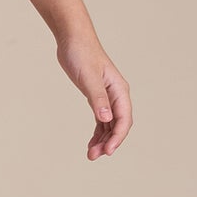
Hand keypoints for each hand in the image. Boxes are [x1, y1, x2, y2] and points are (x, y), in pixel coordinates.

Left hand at [55, 32, 131, 160]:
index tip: (108, 151)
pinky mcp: (96, 97)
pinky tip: (91, 143)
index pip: (124, 118)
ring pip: (109, 125)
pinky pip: (101, 120)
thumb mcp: (89, 78)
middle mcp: (116, 95)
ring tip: (90, 154)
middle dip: (108, 142)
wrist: (72, 39)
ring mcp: (107, 97)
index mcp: (119, 90)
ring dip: (102, 140)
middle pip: (118, 125)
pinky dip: (98, 132)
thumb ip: (98, 99)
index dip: (118, 137)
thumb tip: (107, 118)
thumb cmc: (82, 54)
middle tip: (94, 156)